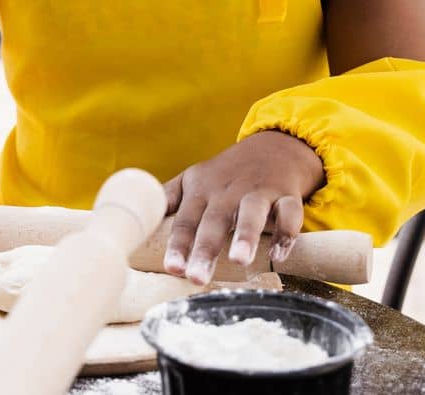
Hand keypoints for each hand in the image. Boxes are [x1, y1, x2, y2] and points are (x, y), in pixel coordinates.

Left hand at [162, 131, 325, 284]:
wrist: (273, 148)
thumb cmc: (225, 174)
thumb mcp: (193, 179)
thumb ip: (167, 199)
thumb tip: (135, 219)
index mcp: (201, 190)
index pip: (185, 219)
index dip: (178, 243)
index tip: (172, 268)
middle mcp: (227, 190)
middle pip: (214, 220)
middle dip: (205, 249)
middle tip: (196, 277)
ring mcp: (258, 191)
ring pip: (252, 211)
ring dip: (245, 234)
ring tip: (239, 261)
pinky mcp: (286, 195)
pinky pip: (290, 213)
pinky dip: (287, 233)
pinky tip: (279, 255)